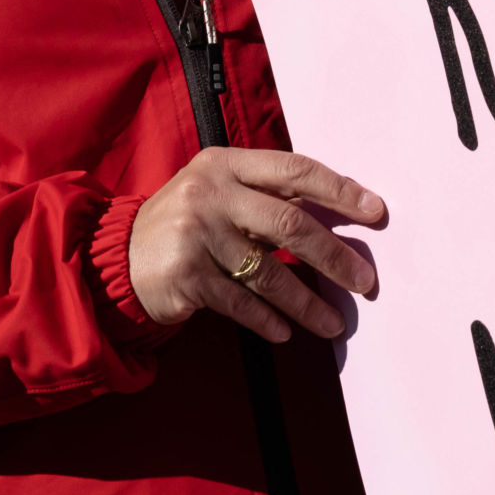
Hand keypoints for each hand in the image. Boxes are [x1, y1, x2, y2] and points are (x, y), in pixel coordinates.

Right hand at [127, 148, 386, 341]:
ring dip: (307, 302)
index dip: (340, 190)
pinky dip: (267, 320)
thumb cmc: (187, 223)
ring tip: (334, 323)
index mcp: (225, 163)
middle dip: (334, 256)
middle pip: (290, 223)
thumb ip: (267, 197)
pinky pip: (241, 302)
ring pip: (269, 272)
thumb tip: (341, 215)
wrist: (117, 256)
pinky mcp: (185, 273)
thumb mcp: (219, 193)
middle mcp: (210, 192)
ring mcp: (195, 232)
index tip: (376, 212)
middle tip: (365, 281)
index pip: (294, 170)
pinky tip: (286, 332)